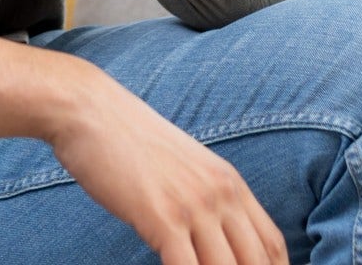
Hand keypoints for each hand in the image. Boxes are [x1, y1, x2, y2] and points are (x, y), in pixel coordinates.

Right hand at [48, 71, 289, 264]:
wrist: (90, 112)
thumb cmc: (126, 140)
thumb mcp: (181, 165)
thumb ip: (202, 196)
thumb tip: (208, 234)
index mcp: (229, 182)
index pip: (271, 243)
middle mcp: (220, 194)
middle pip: (256, 262)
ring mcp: (194, 206)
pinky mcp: (163, 218)